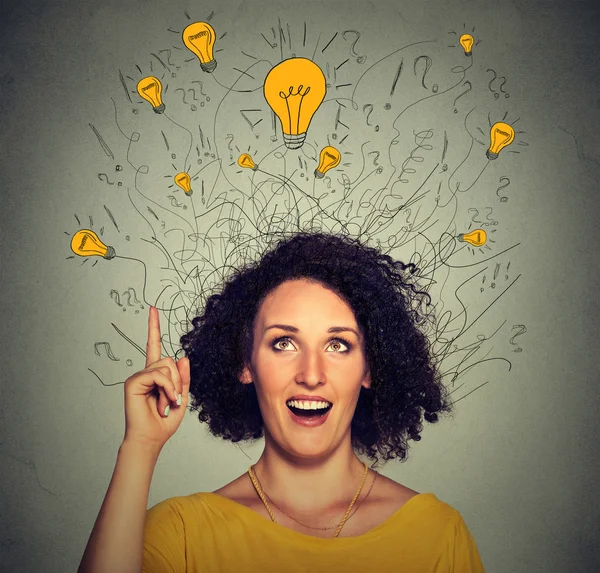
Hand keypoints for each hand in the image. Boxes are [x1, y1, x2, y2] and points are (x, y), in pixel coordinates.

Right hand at [122, 306, 189, 448]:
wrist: (151, 439)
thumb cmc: (163, 422)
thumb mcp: (181, 397)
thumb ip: (182, 378)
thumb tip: (182, 357)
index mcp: (155, 374)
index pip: (154, 345)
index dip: (154, 327)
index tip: (152, 309)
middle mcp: (145, 372)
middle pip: (169, 359)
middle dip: (178, 379)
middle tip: (174, 399)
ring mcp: (137, 376)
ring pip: (165, 366)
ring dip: (173, 386)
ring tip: (167, 402)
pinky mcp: (133, 382)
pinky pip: (157, 374)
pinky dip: (166, 388)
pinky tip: (163, 401)